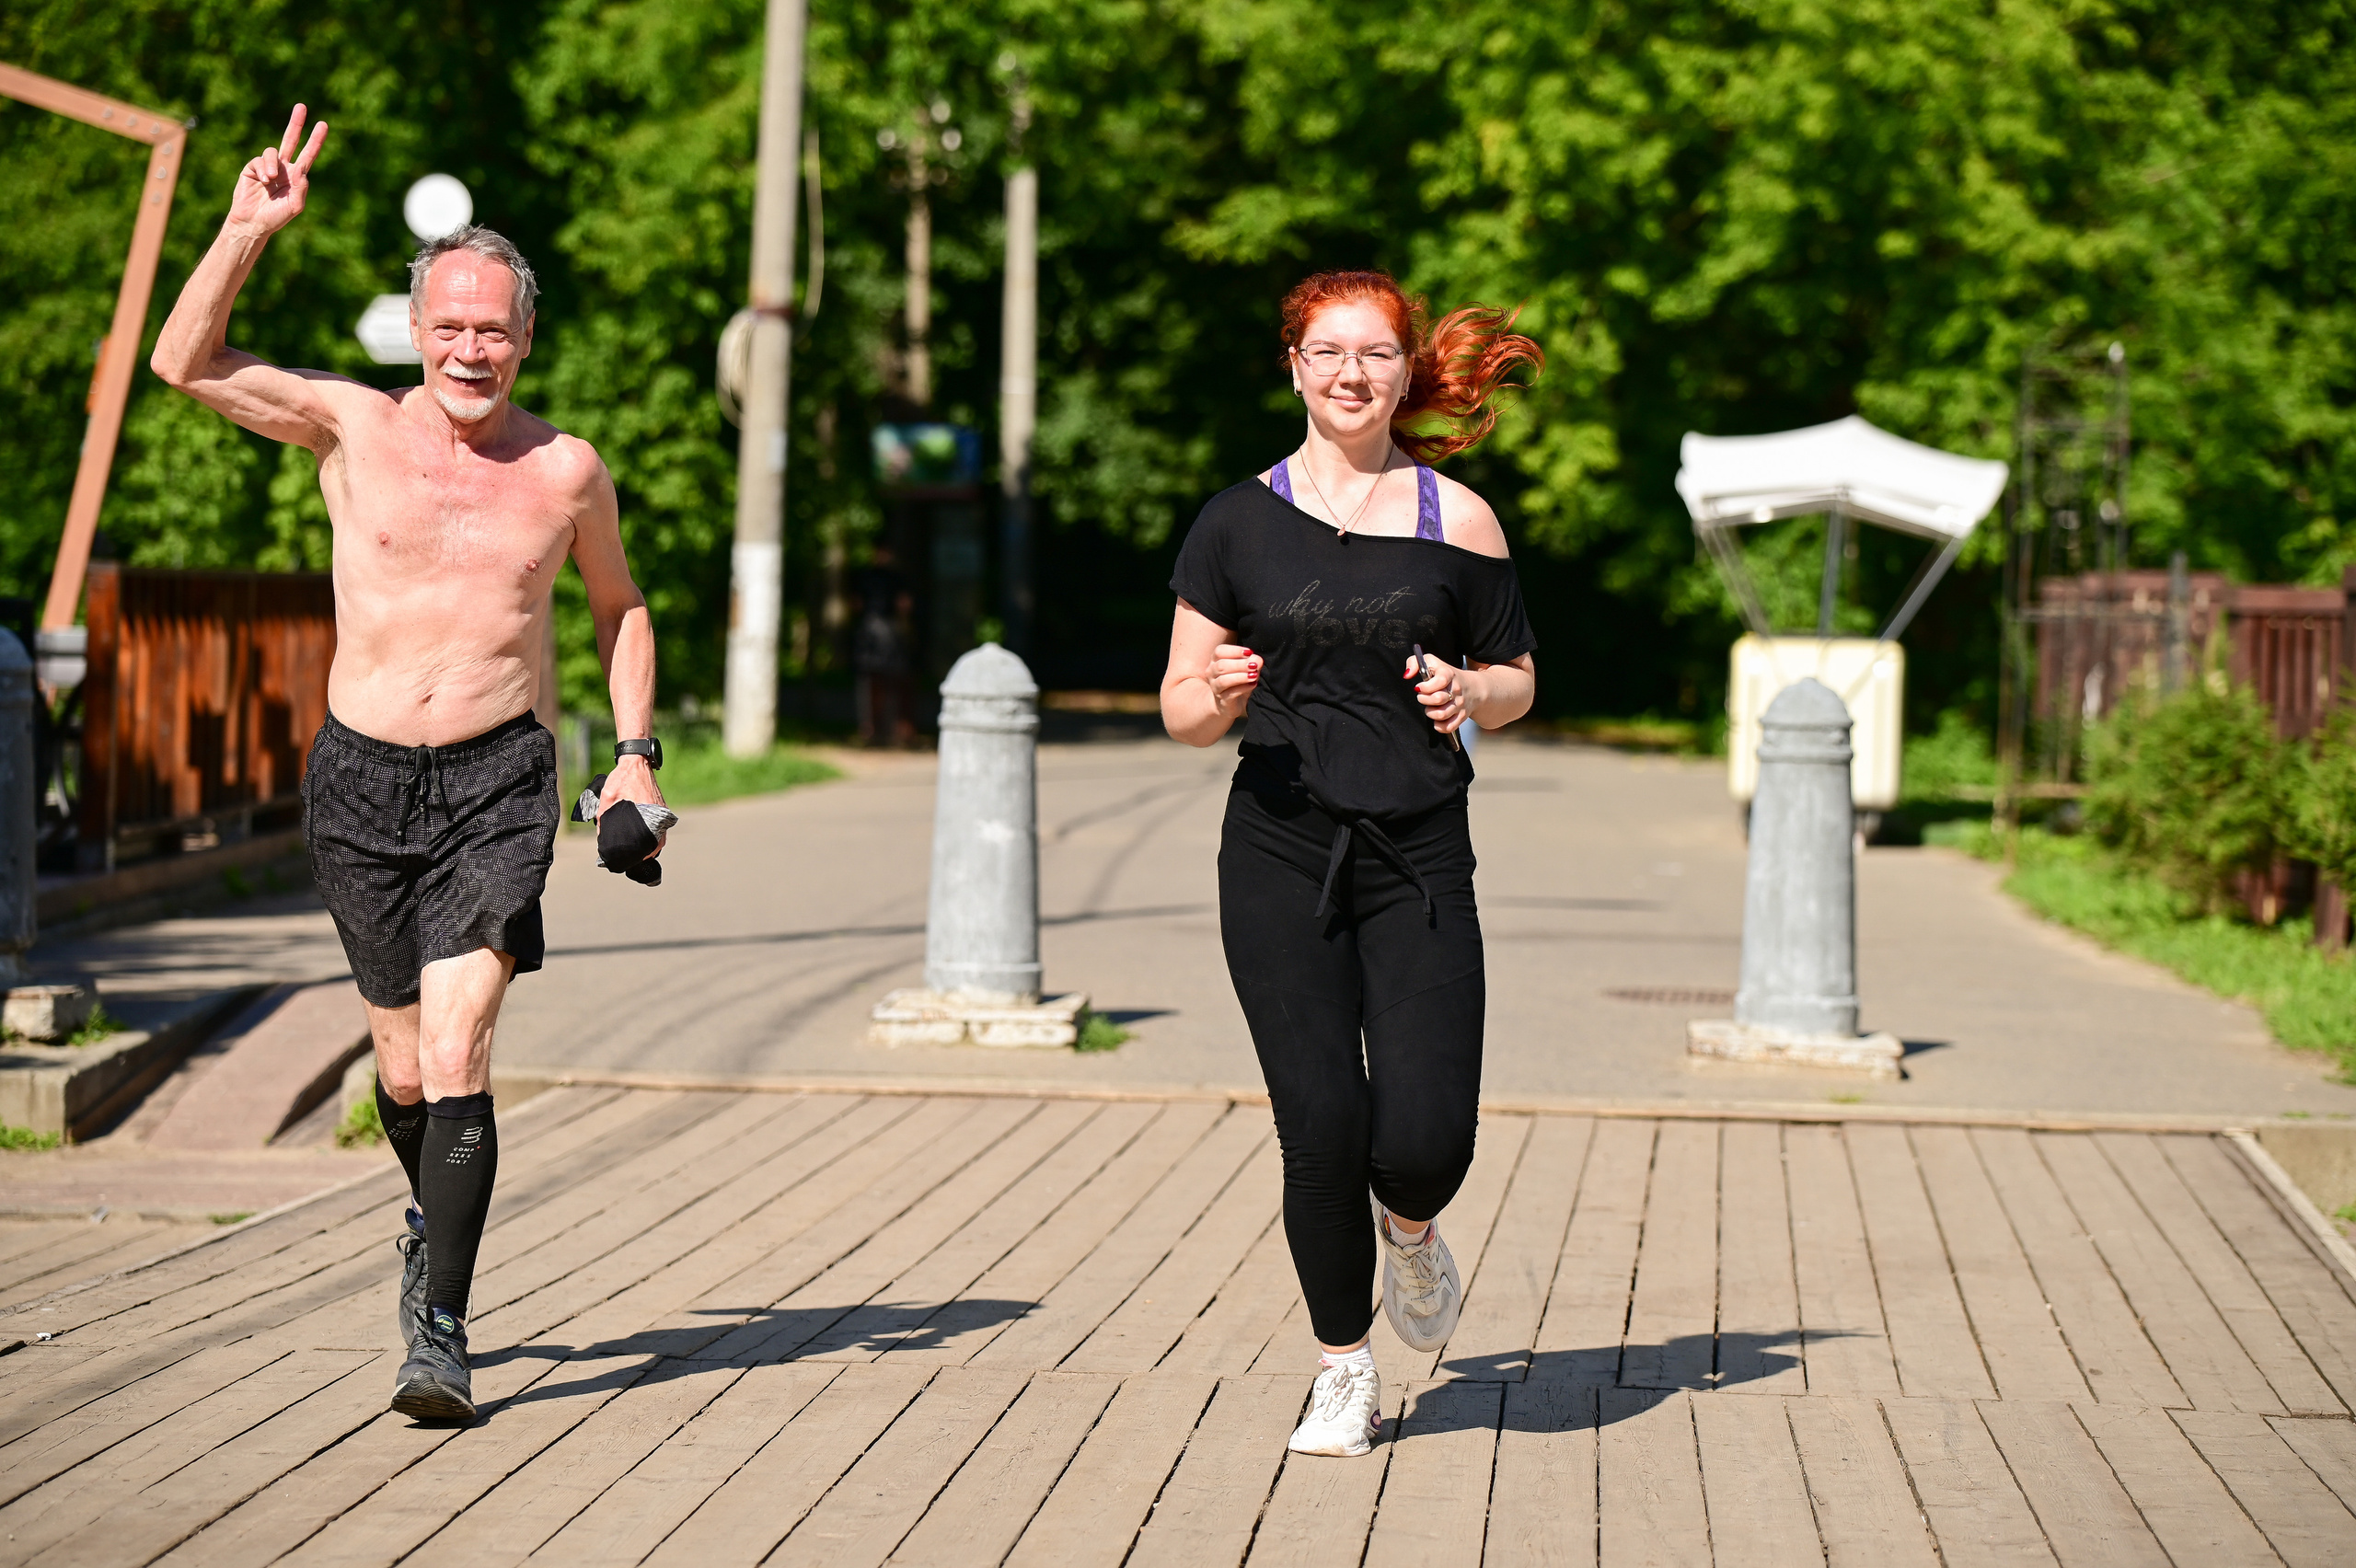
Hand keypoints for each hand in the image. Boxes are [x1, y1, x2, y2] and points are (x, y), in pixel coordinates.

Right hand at [226, 105, 328, 238]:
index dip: (315, 140)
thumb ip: (301, 188)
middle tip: (301, 106)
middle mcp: (283, 168)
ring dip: (272, 164)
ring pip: (272, 151)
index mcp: (296, 176)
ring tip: (270, 180)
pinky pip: (258, 160)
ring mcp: (267, 167)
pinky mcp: (252, 168)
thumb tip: (303, 171)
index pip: (308, 154)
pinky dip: (261, 169)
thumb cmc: (276, 217)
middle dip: (296, 123)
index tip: (323, 125)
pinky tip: (262, 181)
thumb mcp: (294, 205)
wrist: (253, 222)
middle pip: (290, 140)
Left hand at [598, 753, 666, 856]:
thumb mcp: (607, 797)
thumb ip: (603, 816)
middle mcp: (658, 815)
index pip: (649, 844)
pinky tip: (644, 836)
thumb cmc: (622, 778)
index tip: (633, 861)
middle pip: (657, 844)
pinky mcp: (661, 807)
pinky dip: (653, 833)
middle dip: (647, 853)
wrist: (636, 760)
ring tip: (640, 852)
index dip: (641, 856)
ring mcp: (662, 811)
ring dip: (652, 844)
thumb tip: (601, 836)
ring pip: (660, 836)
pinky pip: (660, 826)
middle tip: (635, 859)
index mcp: (647, 815)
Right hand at [1205, 644, 1260, 718]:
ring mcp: (1215, 687)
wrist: (1230, 705)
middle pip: (1221, 665)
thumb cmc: (1237, 683)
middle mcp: (1211, 673)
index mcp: (1215, 661)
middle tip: (1254, 665)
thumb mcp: (1246, 670)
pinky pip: (1230, 693)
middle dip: (1239, 664)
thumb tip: (1257, 660)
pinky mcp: (1222, 700)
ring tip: (1254, 675)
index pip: (1219, 651)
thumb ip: (1252, 663)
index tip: (1249, 652)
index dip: (1234, 651)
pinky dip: (1243, 688)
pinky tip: (1253, 685)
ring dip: (1240, 677)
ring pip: (1223, 680)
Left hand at [1407, 652, 1476, 733]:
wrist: (1474, 687)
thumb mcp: (1432, 662)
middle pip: (1438, 699)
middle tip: (1423, 697)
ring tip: (1430, 707)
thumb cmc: (1447, 675)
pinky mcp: (1462, 716)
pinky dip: (1439, 726)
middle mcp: (1456, 689)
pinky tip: (1436, 719)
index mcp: (1449, 674)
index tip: (1419, 687)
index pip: (1439, 681)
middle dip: (1424, 700)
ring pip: (1441, 714)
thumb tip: (1407, 674)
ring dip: (1430, 713)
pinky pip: (1449, 726)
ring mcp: (1460, 704)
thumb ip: (1414, 662)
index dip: (1425, 687)